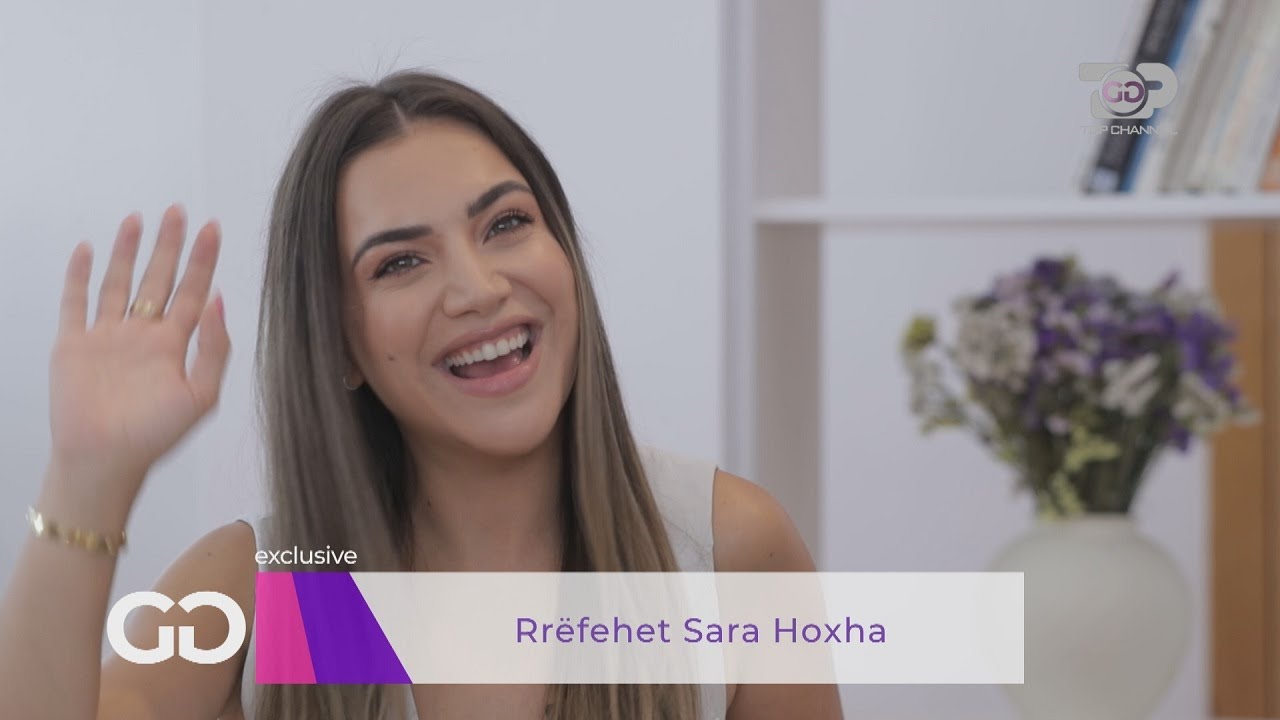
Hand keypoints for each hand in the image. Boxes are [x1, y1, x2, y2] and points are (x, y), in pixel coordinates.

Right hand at [48, 205, 229, 502]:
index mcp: (174, 345)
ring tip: (137, 219)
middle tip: (178, 211)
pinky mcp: (73, 345)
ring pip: (118, 283)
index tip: (212, 228)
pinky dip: (79, 275)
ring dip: (127, 252)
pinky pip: (75, 303)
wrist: (104, 459)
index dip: (203, 261)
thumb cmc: (155, 435)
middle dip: (169, 245)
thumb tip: (219, 299)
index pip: (192, 292)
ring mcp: (107, 337)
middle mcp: (142, 335)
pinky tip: (86, 248)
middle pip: (158, 279)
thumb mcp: (201, 394)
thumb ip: (214, 347)